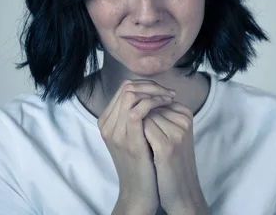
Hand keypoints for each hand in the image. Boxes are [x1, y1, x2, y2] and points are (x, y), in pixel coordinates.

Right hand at [98, 79, 176, 213]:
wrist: (139, 191)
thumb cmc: (141, 161)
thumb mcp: (134, 135)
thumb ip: (134, 115)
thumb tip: (151, 92)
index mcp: (106, 121)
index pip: (124, 88)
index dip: (145, 85)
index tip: (163, 91)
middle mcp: (107, 124)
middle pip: (126, 88)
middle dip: (151, 86)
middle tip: (168, 93)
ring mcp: (115, 133)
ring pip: (131, 95)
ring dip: (154, 93)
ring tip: (169, 99)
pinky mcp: (128, 141)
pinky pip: (137, 111)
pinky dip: (154, 103)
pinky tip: (166, 106)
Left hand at [143, 102, 209, 213]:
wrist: (180, 191)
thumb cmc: (172, 161)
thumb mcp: (170, 134)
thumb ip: (161, 115)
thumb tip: (138, 98)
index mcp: (186, 114)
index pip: (156, 97)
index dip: (142, 106)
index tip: (138, 120)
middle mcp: (183, 119)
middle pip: (149, 104)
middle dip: (137, 113)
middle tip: (134, 130)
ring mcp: (176, 132)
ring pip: (144, 114)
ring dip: (134, 122)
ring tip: (135, 137)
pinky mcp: (167, 146)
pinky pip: (143, 128)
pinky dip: (135, 132)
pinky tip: (134, 142)